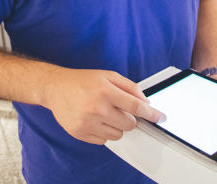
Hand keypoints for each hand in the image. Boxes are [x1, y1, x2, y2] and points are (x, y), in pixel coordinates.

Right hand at [43, 68, 165, 144]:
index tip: (161, 117)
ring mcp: (87, 122)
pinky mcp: (79, 133)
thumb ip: (129, 87)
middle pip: (129, 124)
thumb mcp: (108, 76)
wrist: (55, 88)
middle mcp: (97, 108)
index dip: (152, 113)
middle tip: (119, 109)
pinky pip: (103, 141)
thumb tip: (146, 101)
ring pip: (118, 135)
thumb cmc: (83, 81)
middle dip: (129, 118)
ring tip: (104, 113)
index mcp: (105, 91)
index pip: (136, 107)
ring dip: (116, 126)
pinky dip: (104, 132)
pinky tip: (95, 119)